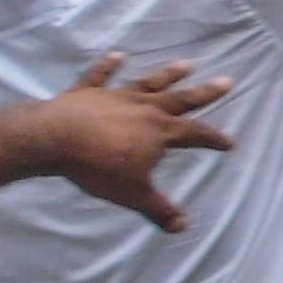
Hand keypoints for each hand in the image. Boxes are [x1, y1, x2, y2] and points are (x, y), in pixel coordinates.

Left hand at [26, 54, 235, 232]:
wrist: (53, 140)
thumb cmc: (98, 166)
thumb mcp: (133, 194)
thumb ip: (158, 209)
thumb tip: (183, 227)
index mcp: (159, 132)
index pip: (194, 135)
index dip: (213, 139)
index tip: (229, 143)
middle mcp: (144, 109)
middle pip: (180, 99)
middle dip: (205, 93)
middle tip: (227, 81)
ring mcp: (116, 96)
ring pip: (148, 83)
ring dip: (168, 74)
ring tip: (188, 63)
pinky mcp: (87, 92)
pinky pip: (100, 75)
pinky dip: (108, 65)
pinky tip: (118, 55)